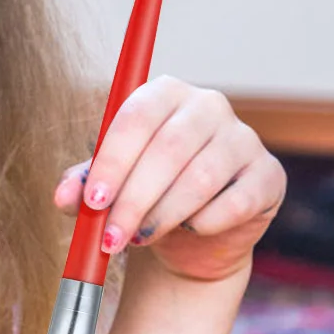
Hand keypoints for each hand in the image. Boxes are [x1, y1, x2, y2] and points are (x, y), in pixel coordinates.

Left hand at [52, 77, 284, 282]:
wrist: (193, 238)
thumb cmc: (144, 198)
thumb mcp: (107, 191)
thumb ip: (83, 188)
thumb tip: (64, 196)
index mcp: (164, 94)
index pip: (136, 117)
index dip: (112, 162)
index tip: (93, 203)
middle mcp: (208, 105)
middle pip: (168, 149)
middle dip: (134, 200)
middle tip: (111, 237)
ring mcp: (243, 138)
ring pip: (201, 178)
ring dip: (164, 215)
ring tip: (140, 239)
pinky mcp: (269, 175)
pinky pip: (236, 202)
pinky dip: (205, 223)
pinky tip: (190, 230)